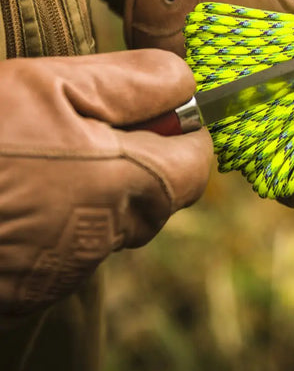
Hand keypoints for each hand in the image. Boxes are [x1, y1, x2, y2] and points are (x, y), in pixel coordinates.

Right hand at [0, 50, 212, 323]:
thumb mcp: (56, 82)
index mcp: (129, 185)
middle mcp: (107, 237)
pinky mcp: (29, 288)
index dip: (182, 129)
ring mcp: (66, 268)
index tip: (151, 108)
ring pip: (114, 216)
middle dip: (138, 155)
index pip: (198, 163)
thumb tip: (185, 84)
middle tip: (83, 124)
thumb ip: (136, 82)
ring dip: (96, 184)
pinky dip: (59, 215)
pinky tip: (17, 190)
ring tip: (38, 156)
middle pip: (158, 191)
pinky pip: (71, 242)